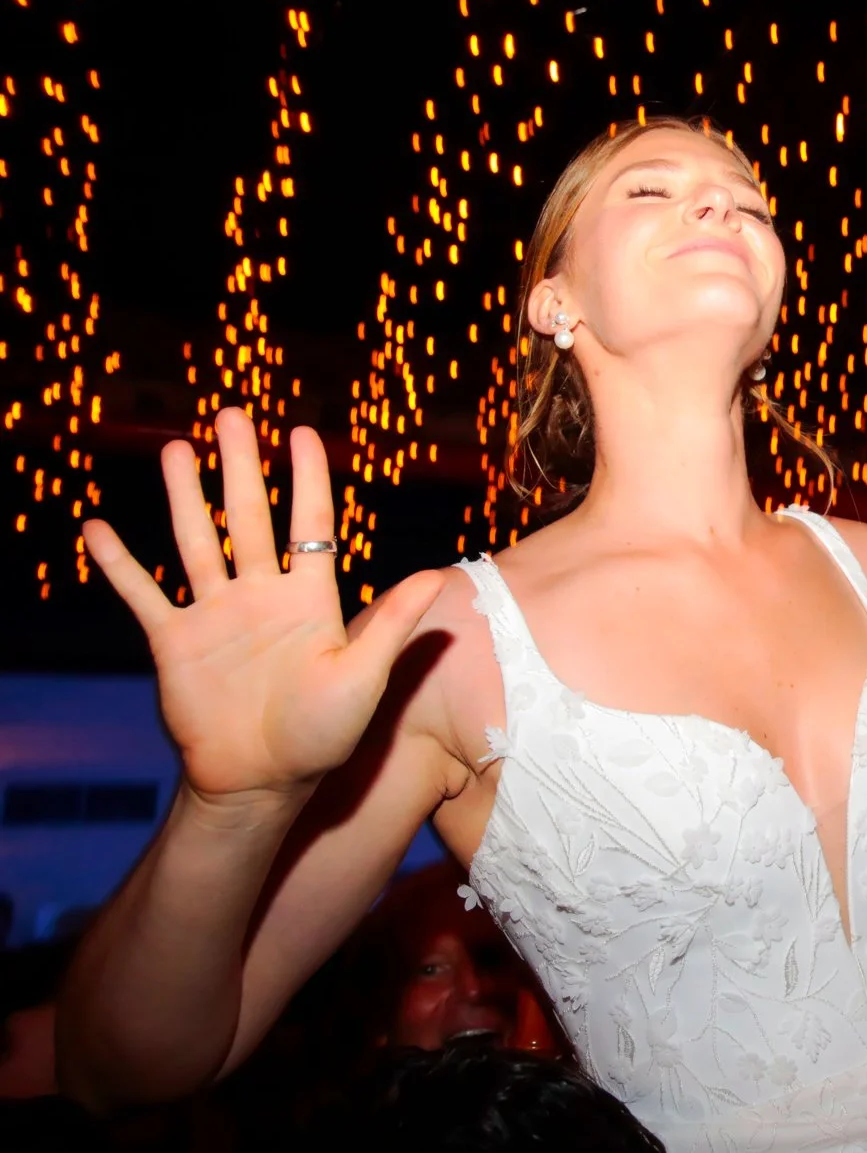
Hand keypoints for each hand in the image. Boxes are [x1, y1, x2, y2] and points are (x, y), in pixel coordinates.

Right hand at [81, 409, 444, 807]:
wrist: (263, 782)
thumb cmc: (323, 734)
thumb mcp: (365, 675)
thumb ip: (394, 623)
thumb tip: (439, 576)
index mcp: (311, 598)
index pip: (312, 524)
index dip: (308, 479)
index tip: (301, 433)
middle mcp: (262, 596)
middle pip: (251, 518)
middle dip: (241, 468)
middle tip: (231, 415)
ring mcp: (216, 615)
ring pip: (198, 542)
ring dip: (187, 498)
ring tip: (178, 450)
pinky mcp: (174, 642)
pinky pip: (143, 594)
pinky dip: (120, 564)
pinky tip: (97, 528)